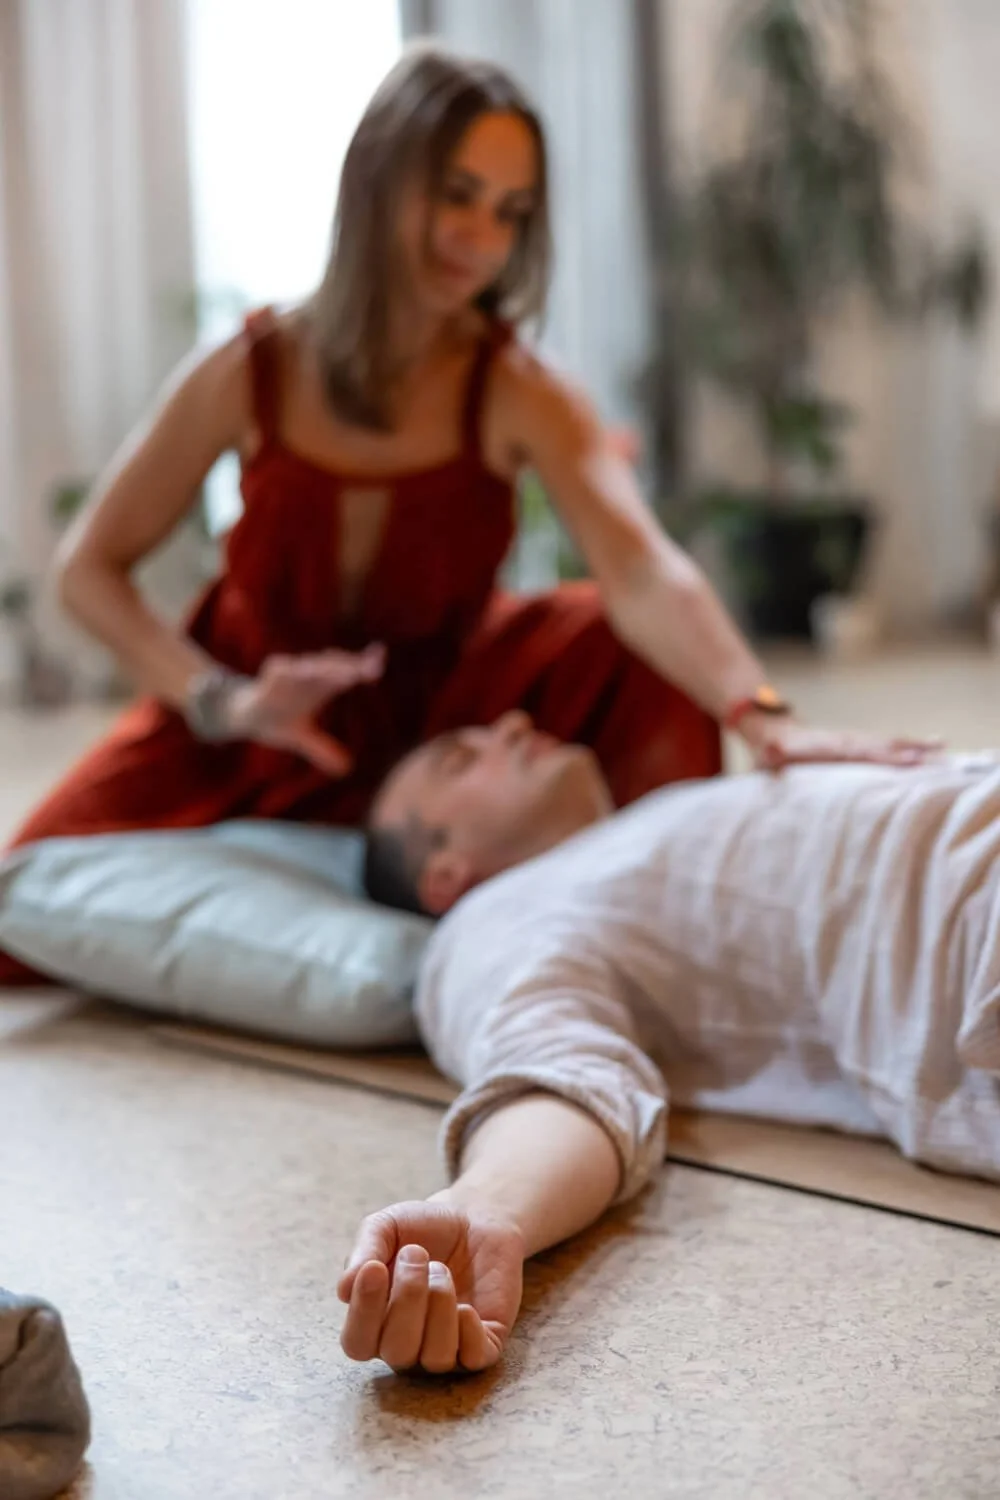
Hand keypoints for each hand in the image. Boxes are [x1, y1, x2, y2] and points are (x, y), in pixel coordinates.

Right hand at [226, 643, 384, 775]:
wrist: (244, 714)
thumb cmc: (277, 720)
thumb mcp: (302, 738)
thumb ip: (323, 749)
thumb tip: (346, 769)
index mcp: (321, 685)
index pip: (347, 671)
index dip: (364, 665)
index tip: (380, 663)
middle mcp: (310, 675)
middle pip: (335, 668)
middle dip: (354, 667)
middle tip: (374, 669)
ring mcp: (292, 672)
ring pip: (313, 668)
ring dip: (330, 669)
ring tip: (349, 675)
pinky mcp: (273, 673)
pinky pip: (285, 670)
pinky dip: (294, 671)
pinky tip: (303, 670)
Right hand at [338, 1199, 524, 1374]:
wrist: (476, 1218)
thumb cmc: (423, 1228)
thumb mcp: (386, 1226)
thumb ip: (363, 1251)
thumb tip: (343, 1289)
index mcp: (375, 1323)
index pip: (357, 1343)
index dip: (363, 1312)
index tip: (375, 1268)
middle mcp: (407, 1344)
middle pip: (397, 1352)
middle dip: (407, 1299)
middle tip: (418, 1254)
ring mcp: (446, 1348)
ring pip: (436, 1357)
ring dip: (439, 1305)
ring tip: (442, 1270)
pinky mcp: (484, 1344)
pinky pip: (474, 1358)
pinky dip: (469, 1333)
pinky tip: (466, 1305)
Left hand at [742, 715, 943, 771]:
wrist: (773, 731)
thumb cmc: (770, 751)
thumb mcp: (768, 754)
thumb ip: (772, 754)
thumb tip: (773, 751)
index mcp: (828, 746)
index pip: (861, 751)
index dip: (883, 755)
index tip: (907, 759)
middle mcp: (845, 741)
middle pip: (881, 743)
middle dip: (908, 748)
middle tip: (937, 754)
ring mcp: (853, 741)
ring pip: (887, 742)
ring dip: (914, 745)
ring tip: (942, 748)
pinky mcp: (857, 745)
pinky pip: (885, 745)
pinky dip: (907, 746)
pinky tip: (928, 749)